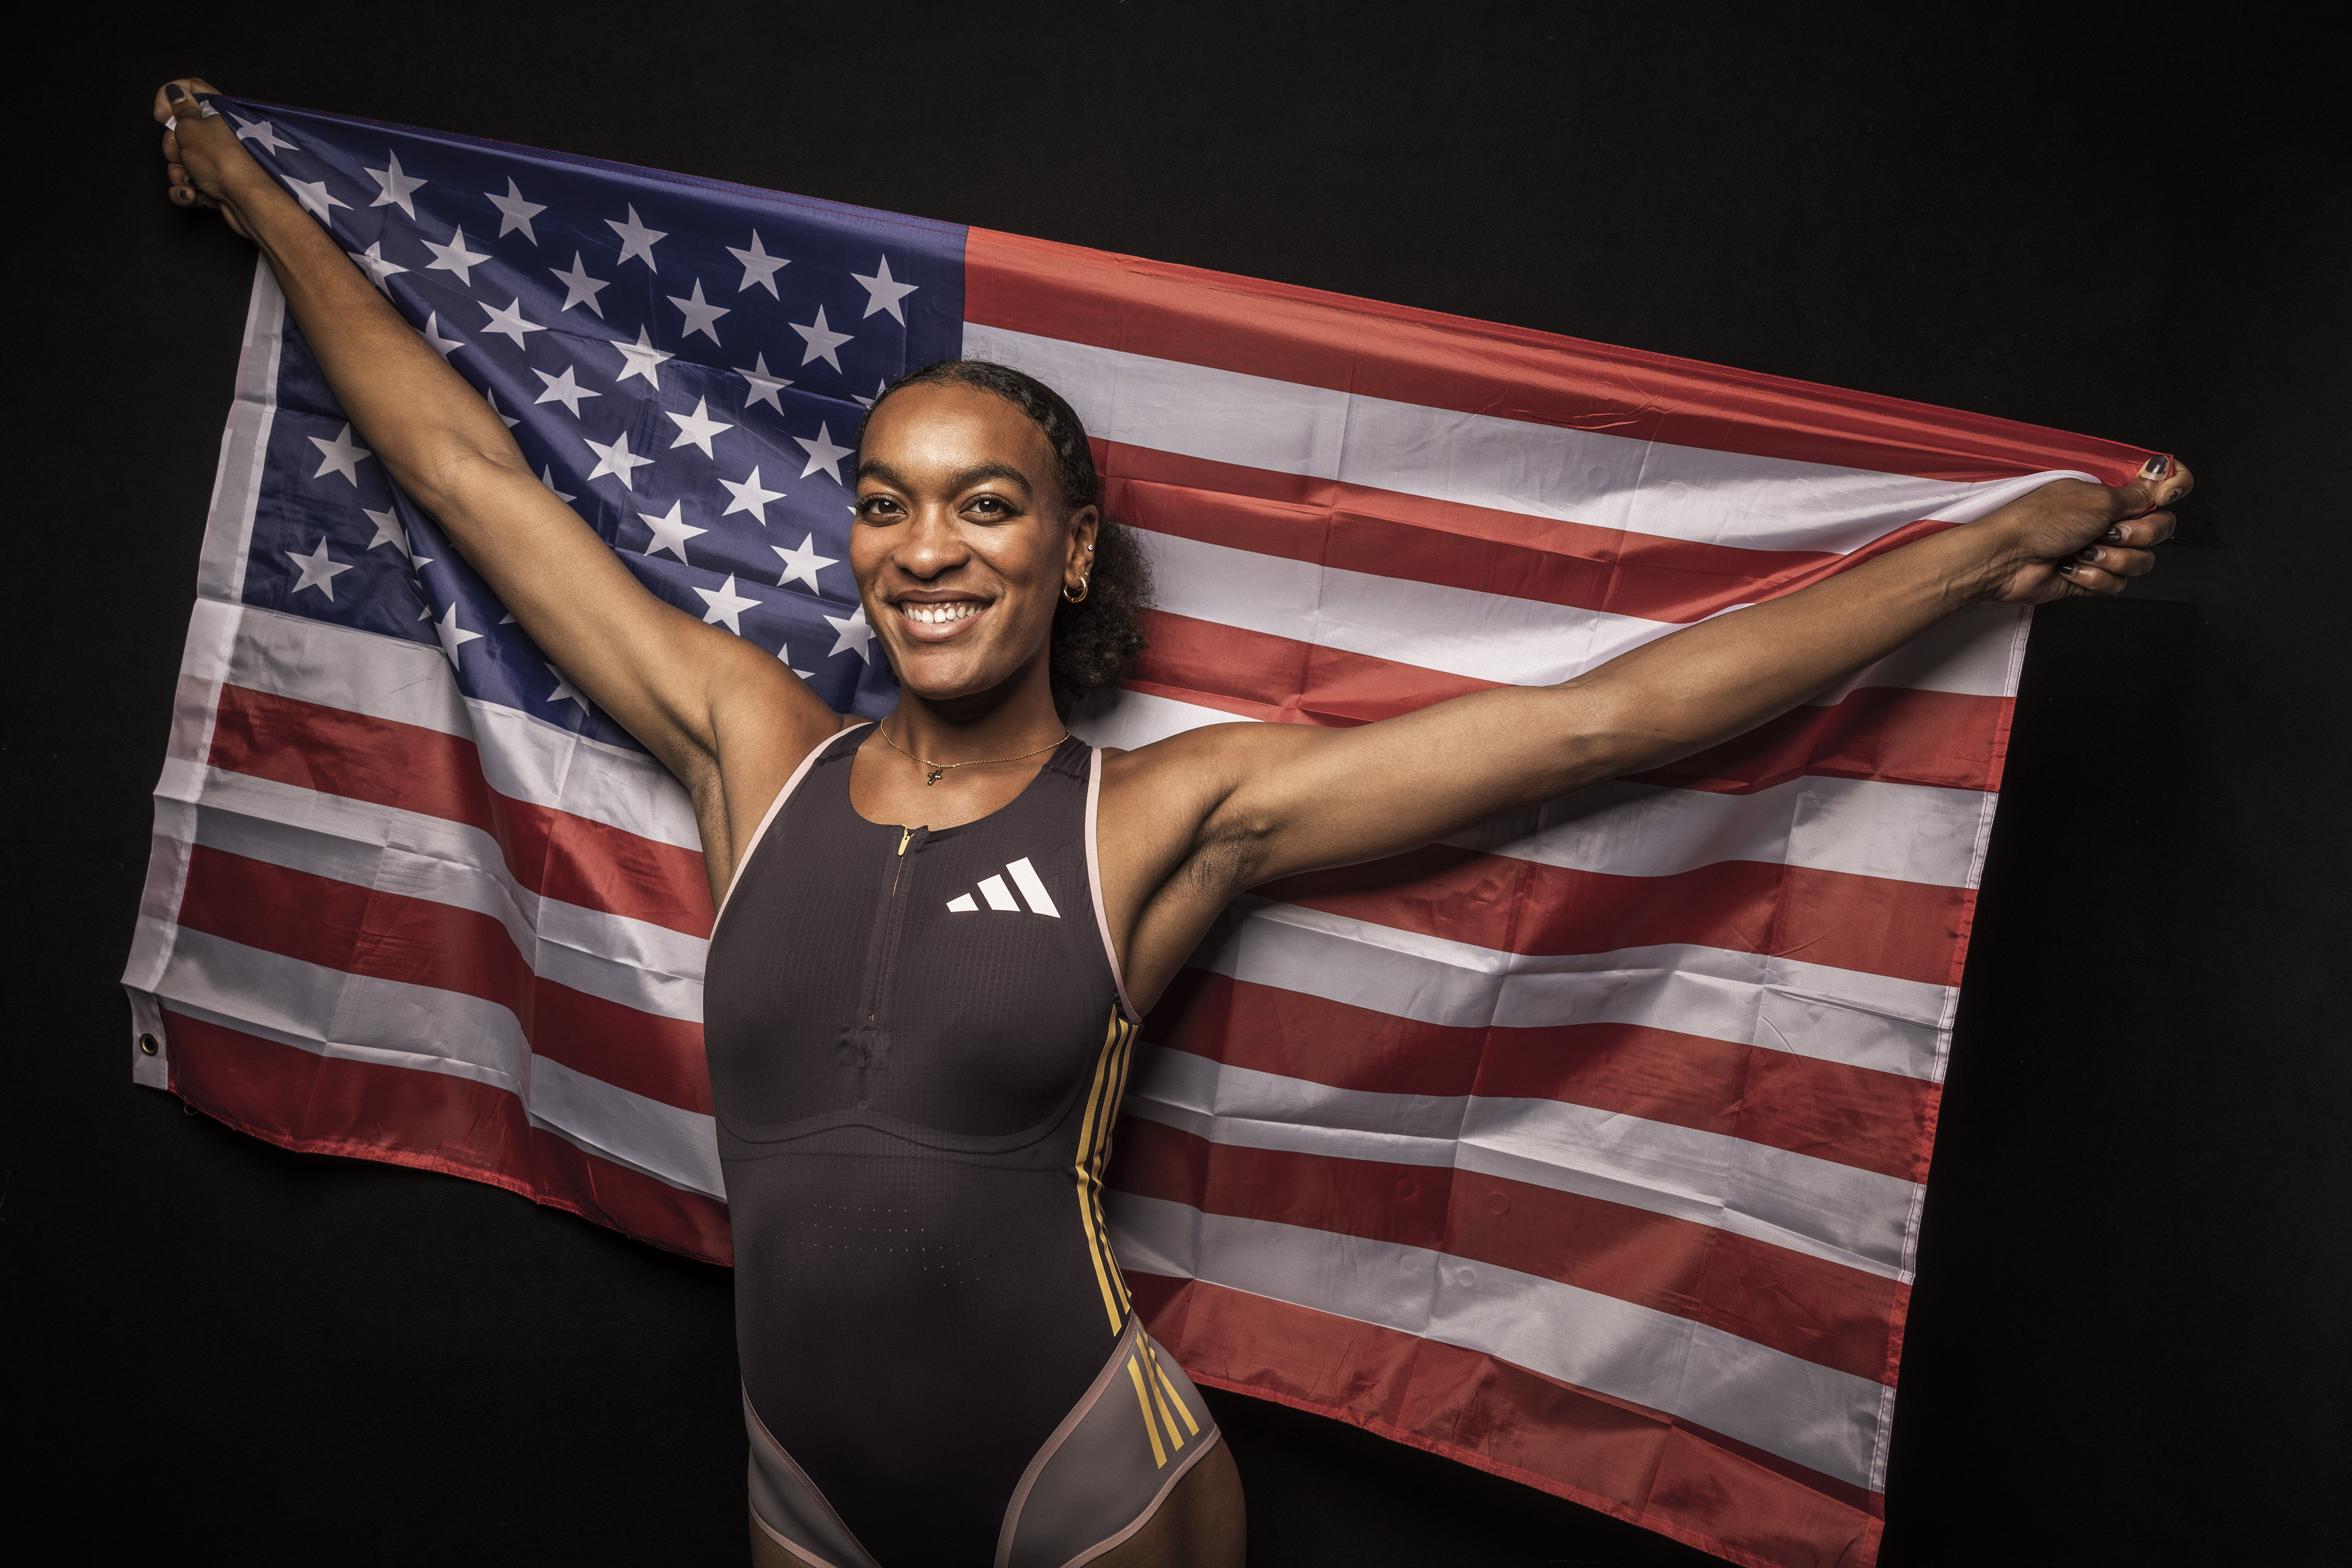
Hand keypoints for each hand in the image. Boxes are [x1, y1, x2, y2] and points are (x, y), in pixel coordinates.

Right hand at [153, 77, 259, 238]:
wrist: (248, 202)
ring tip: (193, 180)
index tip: (162, 116)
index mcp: (219, 113)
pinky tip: (192, 195)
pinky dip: (187, 191)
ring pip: (182, 161)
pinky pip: (190, 185)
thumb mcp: (193, 128)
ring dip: (179, 173)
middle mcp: (220, 135)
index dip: (170, 97)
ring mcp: (218, 161)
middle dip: (174, 147)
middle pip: (180, 132)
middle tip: (183, 154)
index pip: (191, 90)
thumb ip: (182, 110)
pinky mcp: (217, 186)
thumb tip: (178, 93)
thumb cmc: (222, 161)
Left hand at [1976, 455, 2191, 602]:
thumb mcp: (2095, 499)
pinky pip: (2117, 584)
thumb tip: (2165, 472)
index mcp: (2109, 496)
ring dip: (2112, 559)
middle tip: (2108, 532)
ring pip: (2140, 561)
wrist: (2006, 558)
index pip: (2157, 490)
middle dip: (2137, 534)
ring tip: (2082, 552)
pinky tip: (2071, 569)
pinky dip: (2094, 578)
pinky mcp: (2090, 578)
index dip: (2171, 491)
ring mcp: (2100, 551)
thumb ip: (2135, 492)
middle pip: (2158, 529)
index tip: (2167, 495)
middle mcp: (2107, 522)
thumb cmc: (2038, 522)